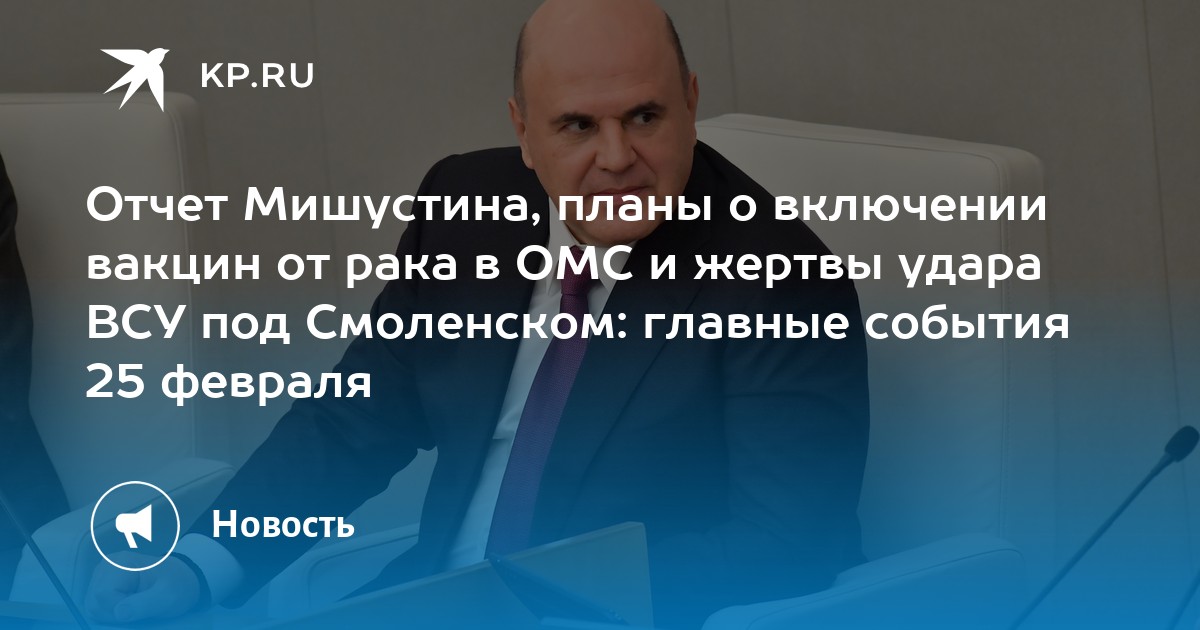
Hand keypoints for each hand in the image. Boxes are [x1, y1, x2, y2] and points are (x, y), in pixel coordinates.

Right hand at [85, 554, 201, 622]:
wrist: (182, 578)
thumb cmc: (177, 585)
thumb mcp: (168, 596)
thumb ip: (144, 604)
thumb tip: (119, 613)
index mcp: (121, 563)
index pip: (103, 595)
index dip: (117, 610)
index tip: (139, 609)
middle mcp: (106, 566)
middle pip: (94, 602)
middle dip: (114, 613)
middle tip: (139, 609)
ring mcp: (102, 575)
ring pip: (92, 606)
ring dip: (112, 614)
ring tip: (135, 606)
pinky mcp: (102, 585)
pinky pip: (96, 606)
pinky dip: (110, 612)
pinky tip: (127, 607)